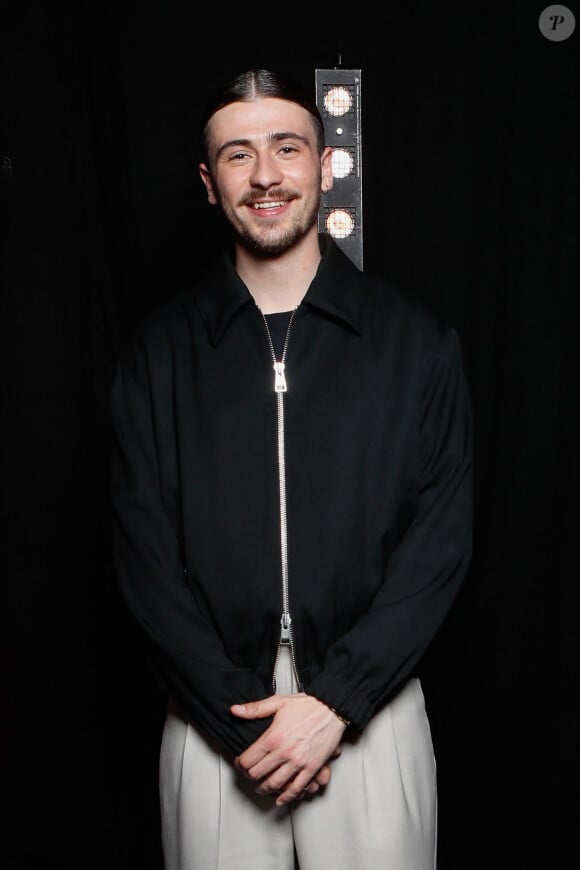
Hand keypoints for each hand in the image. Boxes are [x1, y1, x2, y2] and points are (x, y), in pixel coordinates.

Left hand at [231, 693, 345, 805]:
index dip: (240, 764)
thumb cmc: (306, 704)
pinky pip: (297, 788)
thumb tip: (235, 710)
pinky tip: (281, 798)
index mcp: (273, 737)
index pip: (248, 760)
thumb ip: (254, 708)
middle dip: (250, 776)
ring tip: (261, 787)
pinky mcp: (311, 768)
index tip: (240, 763)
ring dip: (265, 789)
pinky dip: (287, 796)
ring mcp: (298, 762)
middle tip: (249, 775)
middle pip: (258, 774)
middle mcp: (283, 752)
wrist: (331, 708)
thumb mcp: (278, 702)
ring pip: (275, 784)